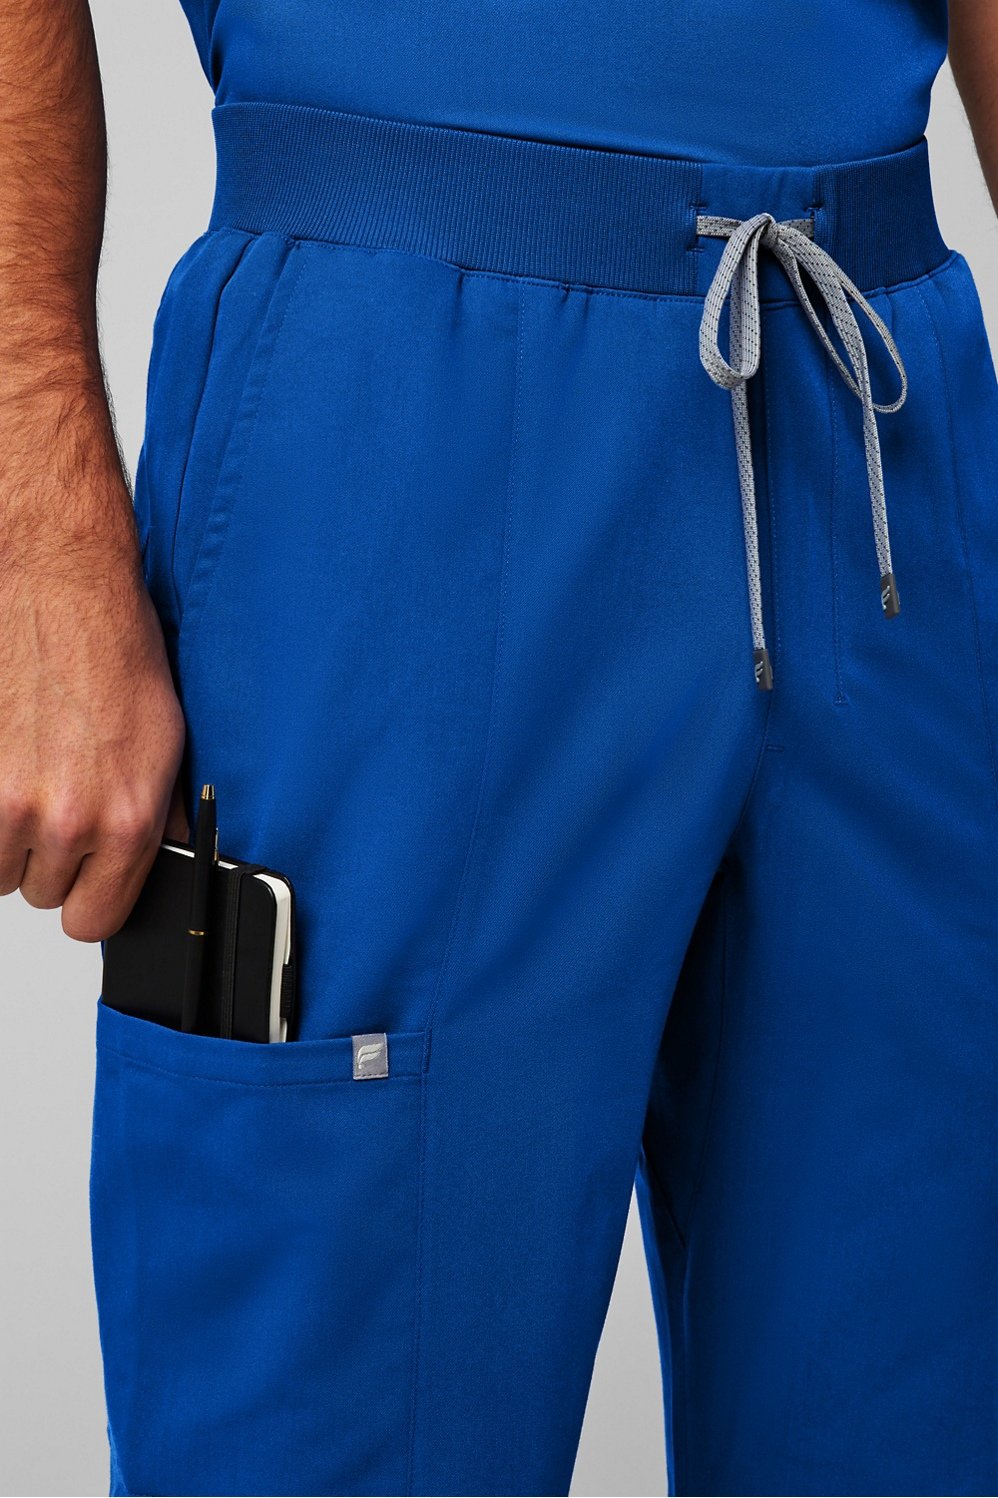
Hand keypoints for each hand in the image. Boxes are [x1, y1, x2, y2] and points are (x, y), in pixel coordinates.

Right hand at [0, 483, 186, 941]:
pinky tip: (5, 760)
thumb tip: (168, 854)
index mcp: (125, 820)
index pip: (93, 921)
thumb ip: (162, 812)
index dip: (88, 897)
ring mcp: (3, 800)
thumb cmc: (111, 645)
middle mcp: (63, 819)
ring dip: (6, 833)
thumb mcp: (167, 738)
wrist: (56, 581)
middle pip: (39, 891)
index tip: (85, 876)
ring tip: (27, 771)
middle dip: (46, 853)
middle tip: (57, 793)